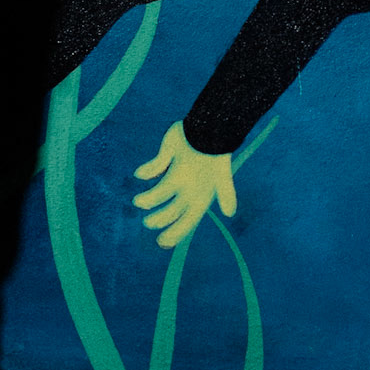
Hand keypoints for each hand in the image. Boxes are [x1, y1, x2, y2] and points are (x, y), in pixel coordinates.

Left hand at [132, 122, 235, 249]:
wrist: (210, 126)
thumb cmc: (216, 153)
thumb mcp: (222, 175)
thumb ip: (225, 193)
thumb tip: (230, 214)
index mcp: (200, 196)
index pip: (187, 220)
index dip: (175, 232)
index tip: (162, 242)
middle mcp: (187, 188)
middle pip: (171, 210)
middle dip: (160, 218)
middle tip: (148, 223)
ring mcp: (176, 172)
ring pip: (160, 191)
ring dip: (150, 198)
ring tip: (138, 201)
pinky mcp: (167, 155)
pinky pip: (154, 166)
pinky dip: (146, 170)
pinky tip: (138, 174)